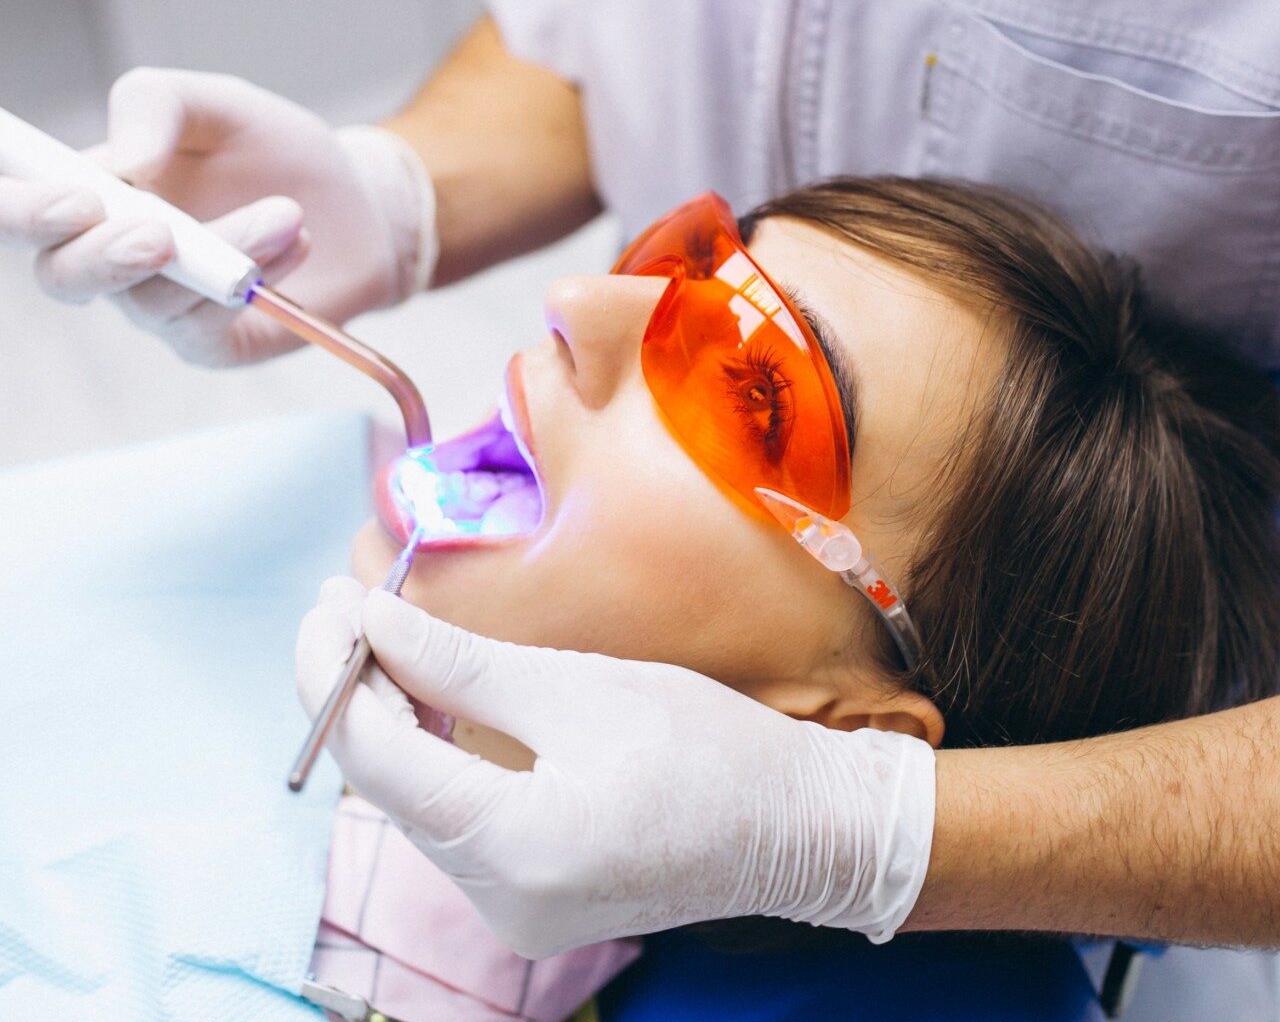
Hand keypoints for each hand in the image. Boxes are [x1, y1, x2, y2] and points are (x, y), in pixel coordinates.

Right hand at [0, 69, 436, 364]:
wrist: (359, 204)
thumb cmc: (275, 152)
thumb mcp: (218, 104)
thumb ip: (156, 107)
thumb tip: (122, 164)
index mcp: (92, 191)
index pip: (20, 208)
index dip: (21, 211)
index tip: (77, 199)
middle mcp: (110, 255)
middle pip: (63, 276)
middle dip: (103, 257)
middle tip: (159, 233)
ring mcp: (159, 306)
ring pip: (153, 298)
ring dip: (222, 251)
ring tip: (288, 213)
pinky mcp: (210, 343)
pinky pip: (206, 327)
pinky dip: (253, 280)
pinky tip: (298, 242)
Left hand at [296, 579, 935, 958]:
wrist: (796, 827)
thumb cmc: (708, 748)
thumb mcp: (581, 688)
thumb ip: (463, 665)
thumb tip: (374, 622)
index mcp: (513, 848)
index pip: (378, 759)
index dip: (336, 675)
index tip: (327, 603)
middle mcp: (498, 900)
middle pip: (388, 785)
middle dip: (356, 692)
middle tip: (343, 604)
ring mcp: (512, 910)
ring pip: (416, 803)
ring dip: (389, 721)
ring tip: (374, 636)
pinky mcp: (530, 898)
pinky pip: (454, 821)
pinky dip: (431, 756)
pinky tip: (423, 698)